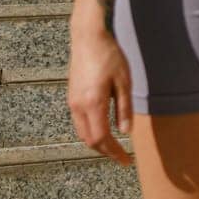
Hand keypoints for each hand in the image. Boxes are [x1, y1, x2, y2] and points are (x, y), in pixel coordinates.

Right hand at [67, 26, 134, 164]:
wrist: (88, 38)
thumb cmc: (110, 56)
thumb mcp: (124, 81)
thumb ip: (124, 108)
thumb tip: (126, 133)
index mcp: (92, 104)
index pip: (101, 139)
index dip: (114, 153)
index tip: (126, 161)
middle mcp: (78, 106)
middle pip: (89, 140)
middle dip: (106, 151)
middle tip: (122, 157)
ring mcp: (72, 102)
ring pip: (82, 132)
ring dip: (97, 142)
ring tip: (115, 146)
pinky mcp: (72, 96)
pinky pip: (80, 122)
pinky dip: (91, 131)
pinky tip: (104, 129)